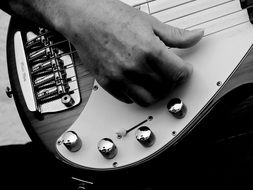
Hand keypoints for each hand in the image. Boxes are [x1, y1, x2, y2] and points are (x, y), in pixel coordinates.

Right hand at [6, 0, 203, 106]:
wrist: (84, 19)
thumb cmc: (111, 16)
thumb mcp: (148, 22)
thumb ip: (175, 35)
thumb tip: (196, 36)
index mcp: (149, 50)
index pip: (178, 73)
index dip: (185, 72)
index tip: (184, 69)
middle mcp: (134, 67)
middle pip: (165, 87)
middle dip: (171, 81)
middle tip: (169, 73)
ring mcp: (120, 78)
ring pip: (148, 99)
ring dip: (156, 92)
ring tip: (154, 80)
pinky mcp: (108, 84)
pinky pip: (129, 100)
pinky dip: (137, 94)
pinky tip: (137, 82)